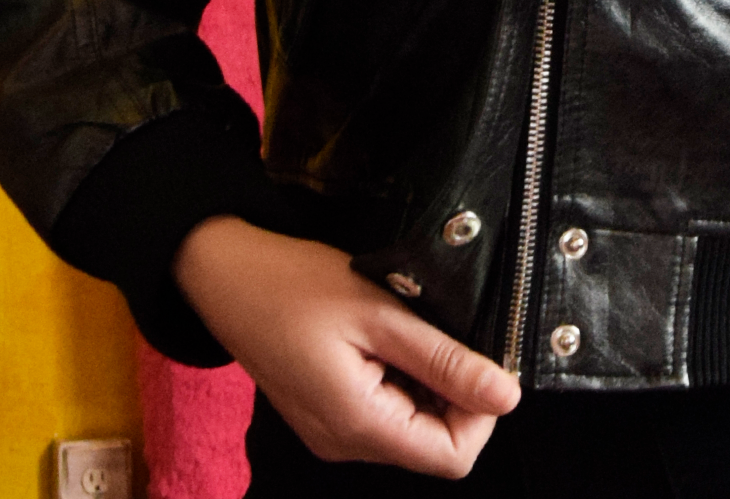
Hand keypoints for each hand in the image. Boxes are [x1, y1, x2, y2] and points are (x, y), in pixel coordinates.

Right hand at [174, 217, 519, 476]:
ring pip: (409, 424)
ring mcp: (331, 431)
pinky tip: (378, 332)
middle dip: (450, 390)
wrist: (223, 272)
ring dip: (423, 378)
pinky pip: (381, 410)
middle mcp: (344, 443)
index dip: (479, 411)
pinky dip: (396, 375)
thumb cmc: (291, 284)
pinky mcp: (323, 412)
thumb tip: (506, 396)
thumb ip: (443, 360)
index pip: (452, 456)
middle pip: (431, 443)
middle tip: (436, 328)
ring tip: (399, 324)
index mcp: (358, 426)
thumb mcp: (378, 312)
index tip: (477, 357)